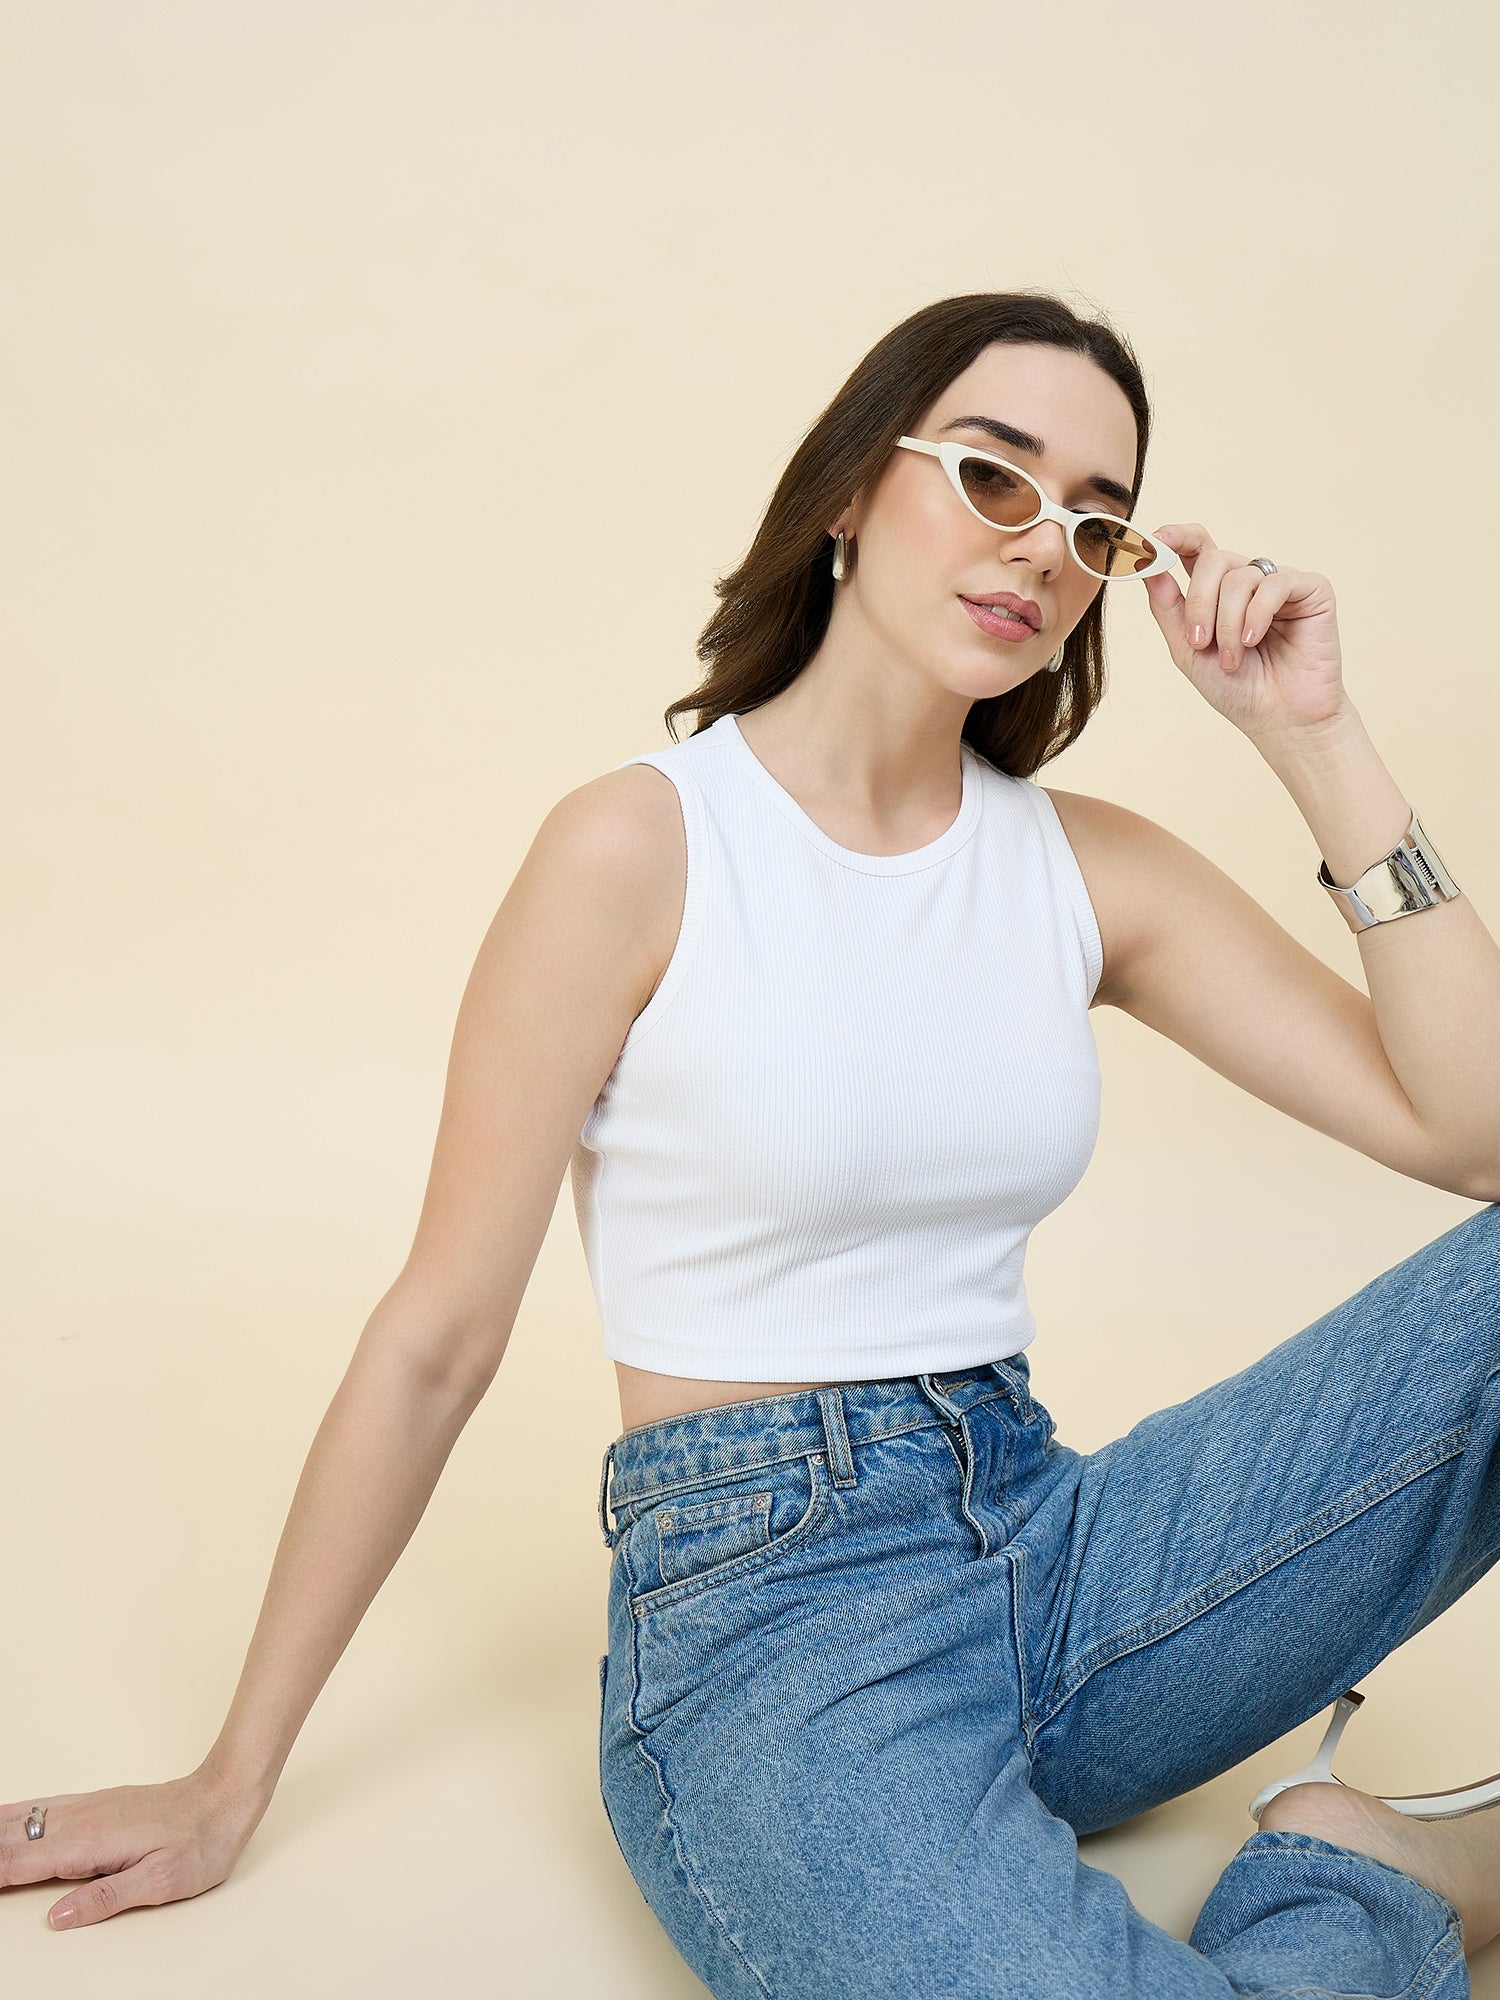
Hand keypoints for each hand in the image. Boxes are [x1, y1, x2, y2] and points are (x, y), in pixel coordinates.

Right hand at [0, 1767, 265, 1928]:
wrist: (226, 1795)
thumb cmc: (199, 1842)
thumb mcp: (161, 1882)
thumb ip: (105, 1899)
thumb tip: (55, 1919)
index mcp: (88, 1844)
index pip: (18, 1863)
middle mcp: (79, 1820)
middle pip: (8, 1837)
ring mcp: (85, 1808)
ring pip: (20, 1818)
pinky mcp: (94, 1804)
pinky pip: (40, 1807)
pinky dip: (10, 1815)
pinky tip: (0, 1818)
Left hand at [1142, 523, 1350, 743]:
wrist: (1279, 719)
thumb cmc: (1236, 689)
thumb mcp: (1187, 649)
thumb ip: (1167, 607)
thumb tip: (1147, 564)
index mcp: (1217, 591)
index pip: (1196, 547)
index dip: (1175, 537)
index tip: (1154, 542)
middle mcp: (1248, 581)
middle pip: (1213, 559)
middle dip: (1200, 602)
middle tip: (1199, 642)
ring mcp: (1279, 583)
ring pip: (1241, 576)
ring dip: (1228, 622)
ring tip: (1232, 658)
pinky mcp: (1311, 590)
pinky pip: (1276, 583)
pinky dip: (1257, 614)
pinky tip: (1254, 641)